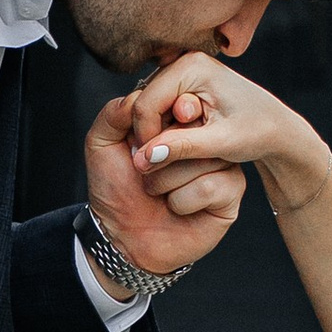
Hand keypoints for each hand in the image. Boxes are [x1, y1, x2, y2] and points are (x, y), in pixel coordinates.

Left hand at [82, 89, 244, 281]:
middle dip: (159, 153)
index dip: (166, 115)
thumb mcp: (102, 144)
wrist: (122, 237)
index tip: (146, 136)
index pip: (183, 99)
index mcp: (176, 121)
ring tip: (158, 192)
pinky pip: (212, 186)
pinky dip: (182, 201)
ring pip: (203, 157)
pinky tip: (177, 209)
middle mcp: (203, 138)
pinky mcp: (230, 192)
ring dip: (166, 181)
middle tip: (143, 168)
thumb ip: (113, 112)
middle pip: (197, 126)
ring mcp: (221, 164)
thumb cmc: (115, 189)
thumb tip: (140, 94)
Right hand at [122, 54, 330, 212]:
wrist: (277, 127)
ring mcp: (183, 70)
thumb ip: (182, 148)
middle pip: (143, 102)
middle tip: (162, 164)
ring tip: (174, 155)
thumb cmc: (256, 132)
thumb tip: (143, 157)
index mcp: (192, 67)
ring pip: (148, 105)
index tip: (154, 166)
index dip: (145, 138)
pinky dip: (162, 129)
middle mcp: (184, 61)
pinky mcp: (183, 83)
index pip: (146, 104)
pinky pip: (158, 107)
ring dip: (155, 134)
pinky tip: (177, 146)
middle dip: (148, 135)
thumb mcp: (221, 144)